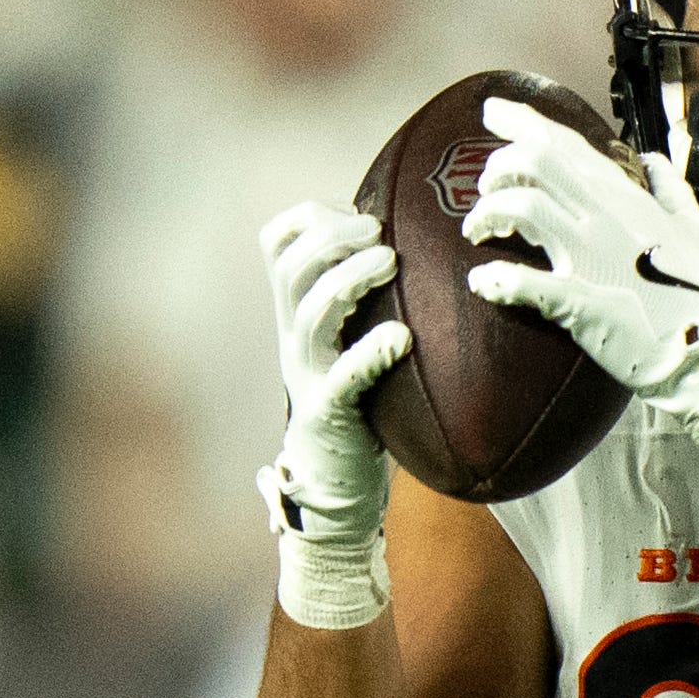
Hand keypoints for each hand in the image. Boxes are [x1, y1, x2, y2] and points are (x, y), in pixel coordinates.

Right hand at [256, 200, 407, 551]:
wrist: (335, 483)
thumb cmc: (361, 404)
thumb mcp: (356, 341)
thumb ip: (370, 300)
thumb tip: (420, 245)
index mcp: (298, 313)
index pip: (278, 244)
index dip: (312, 217)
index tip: (360, 215)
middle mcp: (295, 337)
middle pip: (290, 268)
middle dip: (331, 238)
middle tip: (379, 232)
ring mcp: (309, 374)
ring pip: (309, 313)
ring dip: (349, 280)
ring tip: (390, 262)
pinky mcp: (330, 412)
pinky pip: (343, 377)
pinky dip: (369, 352)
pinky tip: (401, 337)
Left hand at [459, 96, 698, 417]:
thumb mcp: (698, 231)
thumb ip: (672, 190)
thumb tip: (654, 160)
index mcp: (629, 200)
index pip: (567, 143)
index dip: (522, 121)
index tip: (493, 111)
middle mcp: (605, 217)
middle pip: (535, 162)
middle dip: (498, 166)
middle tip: (486, 188)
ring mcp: (590, 257)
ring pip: (521, 206)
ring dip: (488, 213)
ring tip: (479, 232)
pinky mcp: (579, 301)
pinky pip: (523, 280)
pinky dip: (495, 277)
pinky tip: (483, 280)